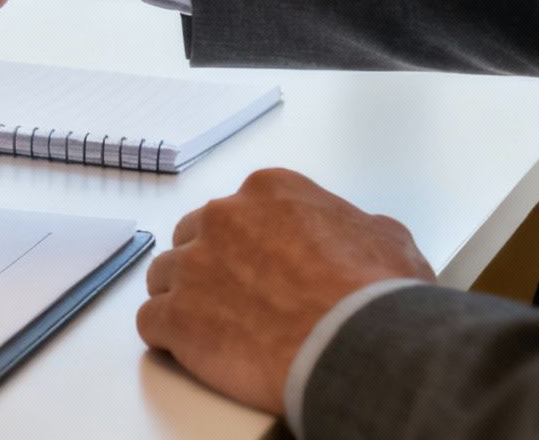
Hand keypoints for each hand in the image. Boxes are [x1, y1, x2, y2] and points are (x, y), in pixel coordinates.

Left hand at [137, 169, 433, 415]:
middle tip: (234, 296)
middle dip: (208, 264)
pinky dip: (167, 336)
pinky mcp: (176, 316)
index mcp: (269, 192)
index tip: (259, 264)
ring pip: (165, 275)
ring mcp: (194, 266)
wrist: (356, 345)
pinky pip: (151, 321)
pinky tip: (189, 347)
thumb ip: (356, 227)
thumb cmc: (375, 296)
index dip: (247, 241)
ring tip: (212, 326)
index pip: (238, 209)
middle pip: (193, 236)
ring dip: (183, 298)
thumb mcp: (387, 239)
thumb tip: (362, 234)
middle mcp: (223, 218)